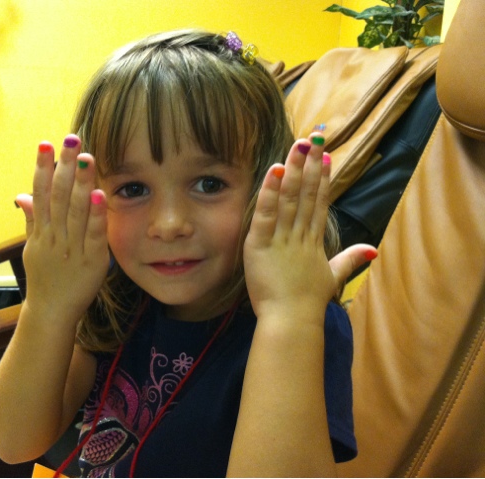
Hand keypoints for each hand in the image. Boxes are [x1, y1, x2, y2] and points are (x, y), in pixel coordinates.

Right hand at [15, 135, 108, 321]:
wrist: (51, 312)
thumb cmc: (45, 279)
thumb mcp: (32, 248)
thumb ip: (31, 220)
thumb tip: (22, 195)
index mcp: (41, 232)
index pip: (40, 194)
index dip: (42, 168)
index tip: (45, 144)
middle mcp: (54, 237)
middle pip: (58, 196)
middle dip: (64, 166)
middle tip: (70, 139)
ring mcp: (72, 249)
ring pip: (75, 212)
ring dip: (80, 183)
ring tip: (86, 158)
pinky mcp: (92, 261)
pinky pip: (94, 235)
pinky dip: (96, 216)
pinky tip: (100, 194)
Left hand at [244, 134, 375, 322]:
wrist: (292, 321)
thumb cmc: (308, 303)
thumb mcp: (332, 278)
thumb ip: (350, 260)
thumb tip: (373, 249)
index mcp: (314, 241)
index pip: (319, 203)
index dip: (323, 178)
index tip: (326, 156)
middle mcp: (300, 235)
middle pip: (307, 194)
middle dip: (311, 165)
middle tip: (315, 138)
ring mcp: (281, 238)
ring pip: (289, 199)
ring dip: (293, 171)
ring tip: (298, 146)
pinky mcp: (260, 245)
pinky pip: (265, 215)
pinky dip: (269, 193)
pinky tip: (272, 172)